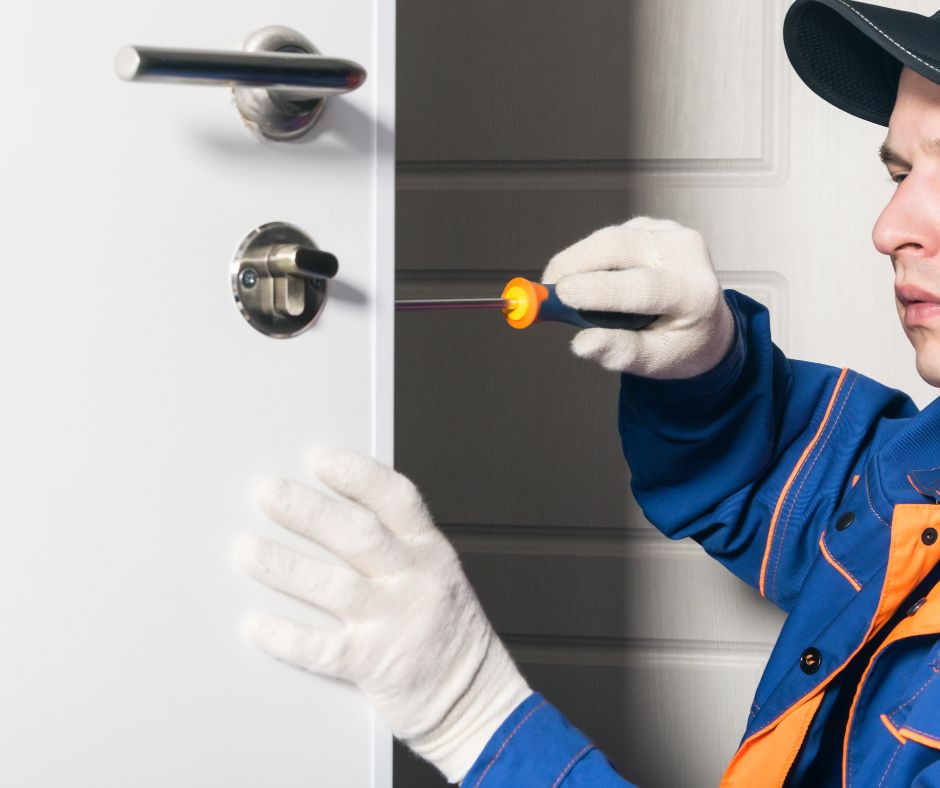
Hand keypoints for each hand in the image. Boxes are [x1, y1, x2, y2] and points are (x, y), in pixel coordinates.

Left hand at [239, 447, 530, 782]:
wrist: (475, 701)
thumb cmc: (447, 634)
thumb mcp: (436, 575)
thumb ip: (396, 547)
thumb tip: (329, 512)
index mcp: (430, 552)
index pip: (397, 500)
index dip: (358, 476)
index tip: (320, 459)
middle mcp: (415, 581)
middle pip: (357, 535)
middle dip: (306, 509)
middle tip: (266, 491)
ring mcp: (396, 623)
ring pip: (334, 586)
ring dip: (285, 566)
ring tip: (248, 551)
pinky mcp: (376, 666)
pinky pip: (323, 648)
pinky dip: (287, 636)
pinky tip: (258, 624)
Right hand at [541, 216, 734, 378]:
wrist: (706, 324)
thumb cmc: (680, 344)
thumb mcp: (654, 361)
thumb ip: (619, 353)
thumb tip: (582, 344)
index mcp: (694, 292)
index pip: (642, 287)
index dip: (598, 289)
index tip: (561, 295)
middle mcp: (687, 254)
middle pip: (619, 247)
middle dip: (573, 265)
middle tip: (544, 292)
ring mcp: (670, 233)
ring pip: (609, 238)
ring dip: (576, 261)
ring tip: (562, 292)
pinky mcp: (653, 226)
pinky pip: (609, 236)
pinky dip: (588, 258)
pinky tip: (588, 278)